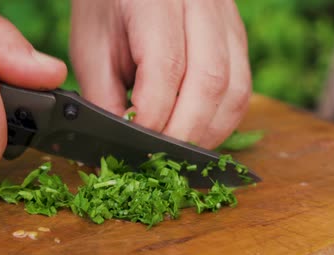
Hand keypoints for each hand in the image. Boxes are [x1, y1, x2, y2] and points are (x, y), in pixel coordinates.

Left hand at [70, 0, 250, 148]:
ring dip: (207, 133)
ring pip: (235, 91)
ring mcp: (227, 20)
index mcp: (157, 1)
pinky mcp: (237, 37)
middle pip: (210, 82)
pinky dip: (220, 121)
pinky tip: (194, 132)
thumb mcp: (92, 50)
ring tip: (176, 152)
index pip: (167, 68)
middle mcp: (202, 4)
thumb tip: (120, 149)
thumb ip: (104, 99)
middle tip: (158, 160)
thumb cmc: (106, 10)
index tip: (135, 144)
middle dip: (183, 133)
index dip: (153, 116)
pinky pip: (241, 89)